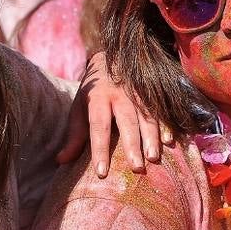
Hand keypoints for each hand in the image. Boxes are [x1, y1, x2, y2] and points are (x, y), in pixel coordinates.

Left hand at [57, 52, 171, 175]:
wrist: (110, 57)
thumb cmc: (92, 91)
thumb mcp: (79, 108)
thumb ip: (74, 135)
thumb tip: (61, 161)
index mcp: (98, 98)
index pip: (98, 126)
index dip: (100, 149)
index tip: (102, 172)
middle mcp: (119, 94)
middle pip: (126, 121)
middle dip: (132, 145)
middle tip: (136, 168)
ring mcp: (138, 92)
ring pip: (147, 116)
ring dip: (151, 137)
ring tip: (153, 158)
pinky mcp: (151, 92)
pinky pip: (161, 110)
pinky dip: (165, 125)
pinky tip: (170, 141)